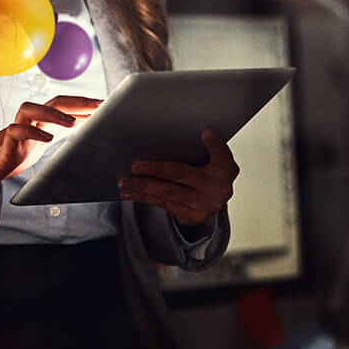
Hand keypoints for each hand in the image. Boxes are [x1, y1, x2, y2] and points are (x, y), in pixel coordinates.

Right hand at [0, 96, 100, 191]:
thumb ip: (63, 133)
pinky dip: (32, 131)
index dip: (86, 103)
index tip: (108, 104)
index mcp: (42, 119)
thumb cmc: (17, 152)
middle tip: (99, 107)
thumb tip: (93, 131)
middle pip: (53, 101)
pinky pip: (16, 130)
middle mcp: (29, 119)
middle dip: (77, 102)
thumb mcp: (44, 141)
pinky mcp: (5, 142)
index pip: (65, 104)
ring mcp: (16, 128)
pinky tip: (47, 138)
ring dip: (52, 113)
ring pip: (30, 109)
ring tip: (72, 123)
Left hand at [119, 128, 238, 227]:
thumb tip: (200, 132)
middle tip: (134, 166)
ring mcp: (203, 205)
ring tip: (124, 181)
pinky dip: (143, 198)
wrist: (216, 200)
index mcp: (224, 169)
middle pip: (181, 175)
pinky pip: (162, 205)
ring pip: (167, 193)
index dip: (214, 145)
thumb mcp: (217, 158)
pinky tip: (129, 193)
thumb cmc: (211, 173)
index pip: (221, 155)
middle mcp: (216, 188)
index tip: (205, 133)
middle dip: (155, 170)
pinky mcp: (190, 216)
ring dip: (142, 187)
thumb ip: (209, 147)